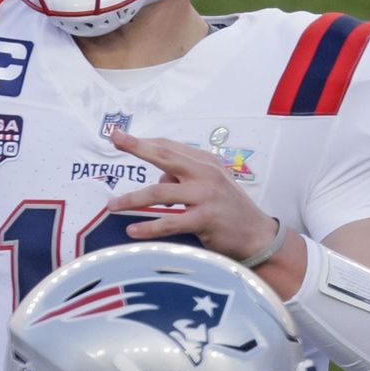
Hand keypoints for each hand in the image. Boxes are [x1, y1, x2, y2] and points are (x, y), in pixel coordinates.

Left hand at [107, 128, 278, 261]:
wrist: (257, 236)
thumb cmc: (229, 210)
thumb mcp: (210, 186)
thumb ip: (184, 179)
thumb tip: (158, 181)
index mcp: (206, 163)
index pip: (169, 147)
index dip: (144, 141)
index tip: (120, 135)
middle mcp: (205, 174)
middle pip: (164, 156)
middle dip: (137, 147)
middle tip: (115, 139)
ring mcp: (205, 196)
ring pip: (159, 193)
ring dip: (132, 199)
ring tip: (112, 205)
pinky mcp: (204, 219)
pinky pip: (169, 222)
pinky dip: (148, 227)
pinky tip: (132, 230)